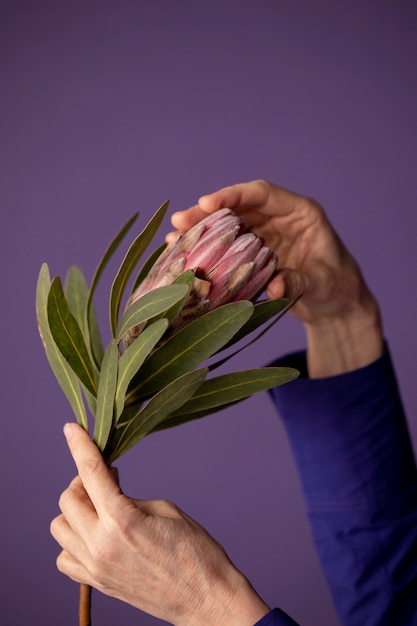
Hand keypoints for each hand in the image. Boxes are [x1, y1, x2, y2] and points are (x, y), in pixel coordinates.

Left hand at [50, 423, 269, 625]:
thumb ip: (129, 499)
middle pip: (68, 499)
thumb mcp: (165, 510)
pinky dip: (73, 541)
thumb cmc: (196, 550)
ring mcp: (96, 568)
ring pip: (59, 528)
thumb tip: (108, 491)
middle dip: (83, 480)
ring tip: (101, 506)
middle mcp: (101, 546)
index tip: (70, 429)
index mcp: (122, 520)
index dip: (79, 446)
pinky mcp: (99, 584)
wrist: (207, 599)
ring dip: (76, 510)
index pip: (90, 473)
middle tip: (108, 477)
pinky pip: (66, 558)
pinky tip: (95, 534)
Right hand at [170, 180, 382, 375]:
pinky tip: (186, 255)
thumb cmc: (337, 288)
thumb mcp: (322, 284)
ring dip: (203, 231)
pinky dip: (209, 251)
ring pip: (229, 225)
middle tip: (180, 221)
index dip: (234, 195)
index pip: (263, 194)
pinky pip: (228, 247)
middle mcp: (279, 218)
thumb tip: (274, 284)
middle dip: (208, 213)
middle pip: (239, 207)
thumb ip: (300, 281)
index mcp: (300, 212)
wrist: (336, 306)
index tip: (207, 203)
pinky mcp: (255, 253)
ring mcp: (265, 235)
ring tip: (174, 239)